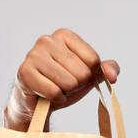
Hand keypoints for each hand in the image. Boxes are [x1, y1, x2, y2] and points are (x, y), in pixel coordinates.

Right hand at [5, 28, 119, 129]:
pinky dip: (55, 99)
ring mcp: (33, 55)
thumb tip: (112, 76)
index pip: (93, 60)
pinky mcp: (24, 72)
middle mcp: (47, 40)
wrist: (38, 102)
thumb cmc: (64, 83)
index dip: (89, 74)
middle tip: (64, 84)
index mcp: (64, 35)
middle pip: (82, 72)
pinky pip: (54, 92)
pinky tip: (47, 95)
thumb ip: (106, 70)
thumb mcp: (89, 75)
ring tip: (55, 88)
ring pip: (69, 83)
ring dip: (65, 92)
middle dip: (77, 85)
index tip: (76, 74)